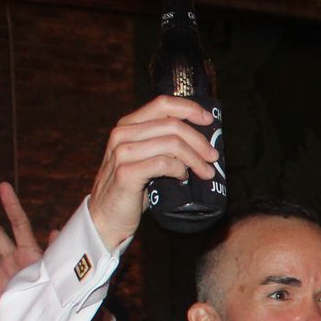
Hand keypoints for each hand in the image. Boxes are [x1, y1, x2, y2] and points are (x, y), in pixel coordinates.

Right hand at [0, 182, 51, 302]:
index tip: (3, 186)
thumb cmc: (55, 291)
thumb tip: (57, 231)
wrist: (48, 315)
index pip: (19, 224)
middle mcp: (13, 258)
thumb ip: (55, 251)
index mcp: (29, 251)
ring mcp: (2, 272)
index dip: (12, 206)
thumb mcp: (56, 270)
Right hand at [87, 96, 218, 250]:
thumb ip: (163, 144)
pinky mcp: (126, 172)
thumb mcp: (145, 159)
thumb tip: (201, 140)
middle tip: (213, 157)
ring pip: (171, 144)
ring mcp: (122, 152)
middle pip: (172, 124)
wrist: (106, 217)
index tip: (209, 120)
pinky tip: (183, 178)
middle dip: (199, 140)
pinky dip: (179, 170)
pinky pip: (163, 164)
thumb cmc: (132, 189)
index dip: (190, 109)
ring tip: (205, 172)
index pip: (162, 104)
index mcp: (128, 125)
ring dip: (195, 159)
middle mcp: (122, 134)